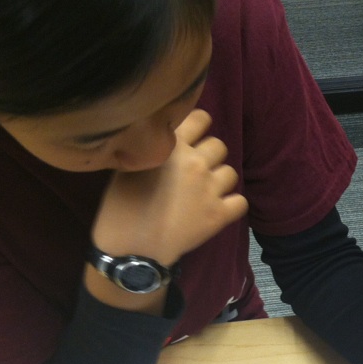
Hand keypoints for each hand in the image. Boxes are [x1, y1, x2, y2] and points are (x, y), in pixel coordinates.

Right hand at [91, 109, 248, 264]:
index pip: (202, 118)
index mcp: (173, 144)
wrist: (131, 245)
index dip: (199, 129)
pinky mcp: (220, 215)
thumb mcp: (131, 164)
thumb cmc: (122, 204)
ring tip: (204, 193)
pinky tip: (217, 210)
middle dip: (209, 157)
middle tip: (194, 173)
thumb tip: (172, 139)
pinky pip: (241, 202)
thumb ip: (156, 147)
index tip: (191, 141)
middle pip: (220, 146)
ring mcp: (210, 189)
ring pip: (231, 173)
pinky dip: (231, 206)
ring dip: (220, 181)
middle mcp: (196, 162)